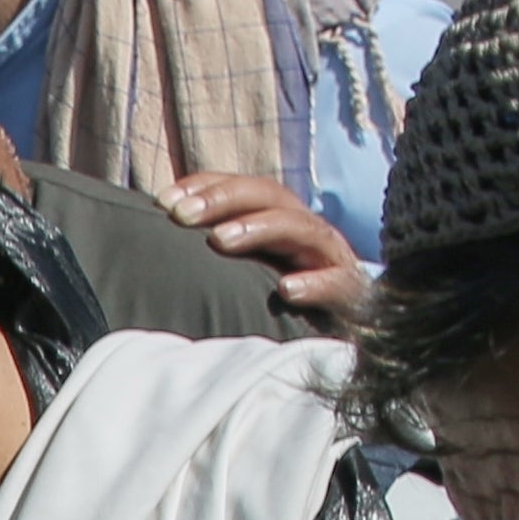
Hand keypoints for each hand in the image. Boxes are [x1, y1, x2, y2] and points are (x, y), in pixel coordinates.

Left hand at [163, 173, 376, 333]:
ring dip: (260, 229)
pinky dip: (314, 284)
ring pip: (301, 228)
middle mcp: (305, 231)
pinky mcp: (351, 293)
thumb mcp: (250, 275)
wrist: (359, 333)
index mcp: (280, 221)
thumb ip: (217, 259)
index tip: (163, 200)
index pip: (244, 189)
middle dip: (224, 200)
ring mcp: (330, 258)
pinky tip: (286, 290)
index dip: (207, 186)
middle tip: (182, 215)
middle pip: (269, 197)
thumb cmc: (290, 304)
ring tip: (220, 241)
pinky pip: (338, 282)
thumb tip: (159, 249)